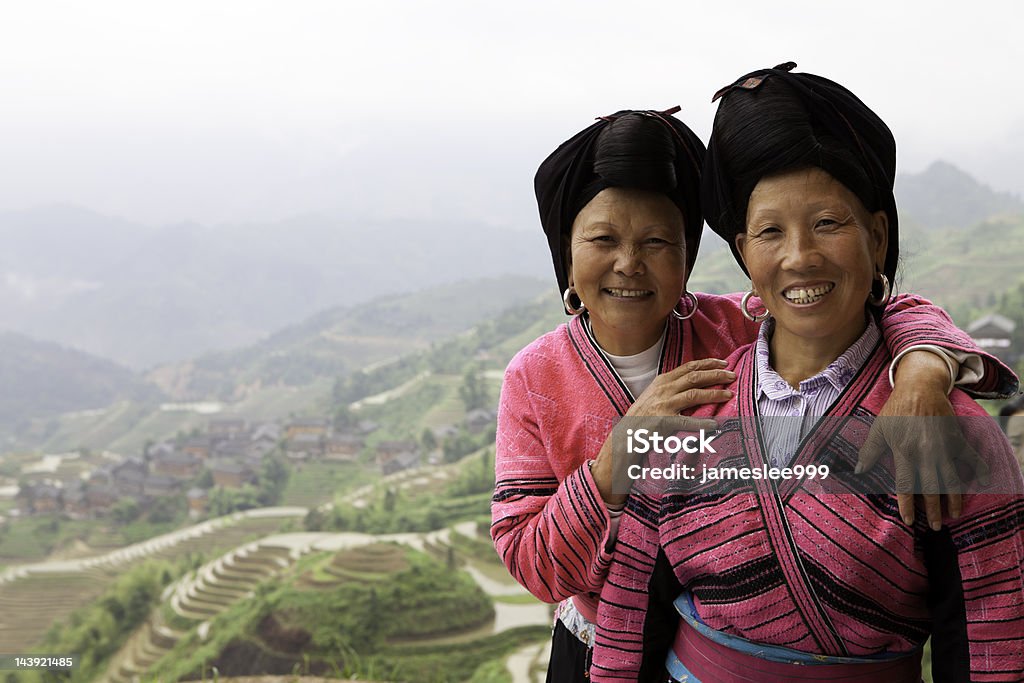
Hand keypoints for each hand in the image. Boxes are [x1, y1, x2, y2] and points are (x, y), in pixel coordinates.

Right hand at [592, 358, 734, 505]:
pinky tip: (714, 424)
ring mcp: (664, 405)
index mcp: (662, 381)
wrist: (627, 433)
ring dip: (714, 394)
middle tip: (732, 376)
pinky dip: (703, 423)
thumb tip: (693, 381)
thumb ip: (671, 386)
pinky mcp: (665, 421)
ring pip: (695, 394)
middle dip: (716, 375)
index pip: (689, 367)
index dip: (708, 364)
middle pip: (695, 377)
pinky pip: (688, 421)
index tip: (723, 364)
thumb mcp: (655, 394)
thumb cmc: (643, 415)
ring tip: (729, 394)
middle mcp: (664, 389)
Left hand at [857, 351, 985, 528]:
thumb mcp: (878, 428)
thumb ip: (869, 451)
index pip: (905, 485)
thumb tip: (857, 471)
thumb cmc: (896, 409)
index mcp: (903, 451)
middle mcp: (924, 452)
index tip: (910, 521)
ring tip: (954, 514)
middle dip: (933, 509)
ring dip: (953, 499)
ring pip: (951, 479)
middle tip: (936, 526)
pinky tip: (982, 483)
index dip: (907, 505)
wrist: (920, 387)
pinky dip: (979, 470)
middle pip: (930, 487)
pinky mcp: (957, 438)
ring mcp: (943, 446)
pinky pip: (971, 458)